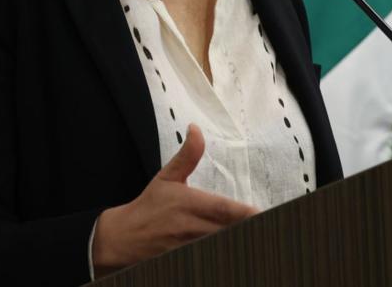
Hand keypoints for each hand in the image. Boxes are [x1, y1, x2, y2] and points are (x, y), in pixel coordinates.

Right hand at [91, 124, 258, 272]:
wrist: (120, 239)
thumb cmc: (148, 207)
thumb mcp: (167, 177)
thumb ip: (188, 156)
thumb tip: (196, 129)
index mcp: (189, 204)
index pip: (224, 210)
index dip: (246, 214)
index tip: (263, 213)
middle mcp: (190, 228)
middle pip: (227, 232)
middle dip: (247, 230)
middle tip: (270, 228)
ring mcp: (187, 248)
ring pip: (219, 248)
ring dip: (237, 244)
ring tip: (259, 240)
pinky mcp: (183, 262)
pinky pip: (210, 260)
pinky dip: (221, 256)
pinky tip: (238, 252)